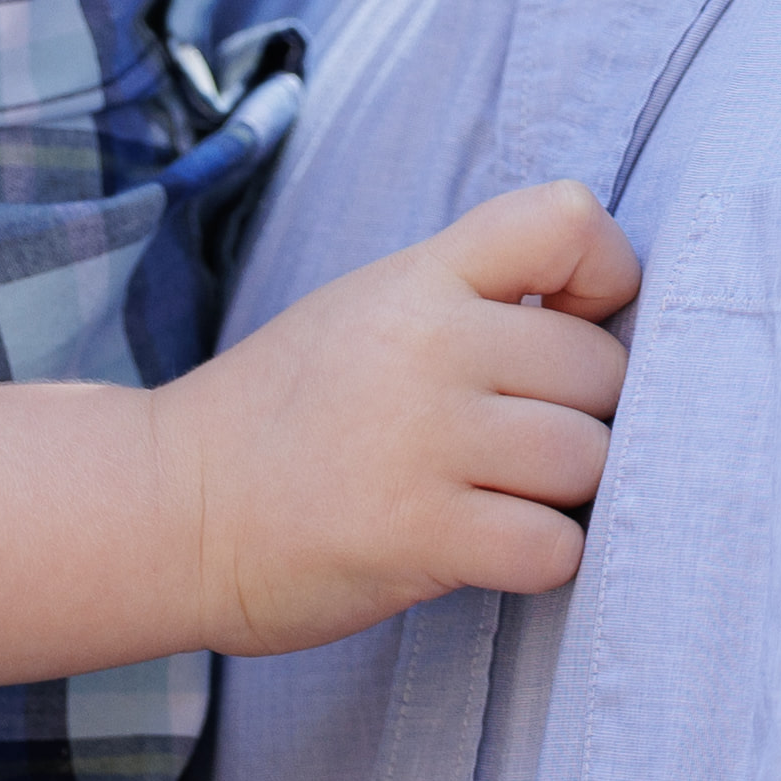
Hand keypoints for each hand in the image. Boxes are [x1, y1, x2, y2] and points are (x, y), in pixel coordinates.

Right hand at [149, 181, 633, 655]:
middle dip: (584, 417)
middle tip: (516, 446)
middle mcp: (427, 346)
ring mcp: (422, 440)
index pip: (572, 219)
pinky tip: (486, 551)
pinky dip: (539, 560)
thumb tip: (610, 319)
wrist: (171, 508)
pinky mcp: (417, 534)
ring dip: (563, 496)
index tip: (569, 325)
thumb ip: (474, 297)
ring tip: (499, 500)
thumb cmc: (285, 414)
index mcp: (419, 279)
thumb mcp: (369, 309)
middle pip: (604, 370)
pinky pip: (553, 548)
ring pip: (589, 461)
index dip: (606, 277)